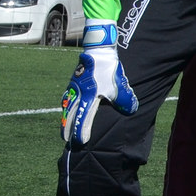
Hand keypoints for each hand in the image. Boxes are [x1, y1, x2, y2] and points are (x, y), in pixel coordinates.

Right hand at [61, 23, 138, 143]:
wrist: (98, 53)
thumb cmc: (108, 70)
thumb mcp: (119, 86)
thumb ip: (124, 100)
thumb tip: (130, 110)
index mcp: (87, 99)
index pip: (81, 120)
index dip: (80, 132)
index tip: (80, 143)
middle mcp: (77, 96)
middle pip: (68, 117)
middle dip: (67, 129)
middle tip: (66, 140)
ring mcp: (72, 89)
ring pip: (66, 108)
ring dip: (65, 119)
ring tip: (65, 128)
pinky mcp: (72, 83)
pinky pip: (67, 100)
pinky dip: (66, 108)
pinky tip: (67, 110)